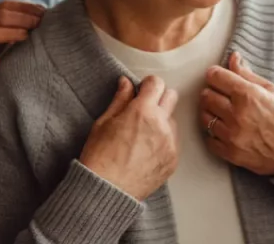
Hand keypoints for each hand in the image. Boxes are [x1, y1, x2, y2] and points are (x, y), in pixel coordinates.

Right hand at [79, 76, 178, 200]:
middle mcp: (161, 124)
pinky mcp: (173, 160)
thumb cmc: (100, 157)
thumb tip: (126, 83)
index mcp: (143, 111)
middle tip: (144, 107)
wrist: (107, 190)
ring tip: (143, 133)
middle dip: (159, 97)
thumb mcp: (104, 122)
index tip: (141, 90)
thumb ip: (120, 99)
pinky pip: (173, 141)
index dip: (147, 84)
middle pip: (172, 96)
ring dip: (162, 120)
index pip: (157, 83)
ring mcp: (170, 143)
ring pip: (173, 120)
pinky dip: (163, 140)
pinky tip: (146, 149)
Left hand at [199, 54, 273, 175]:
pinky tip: (225, 130)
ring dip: (211, 112)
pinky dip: (214, 134)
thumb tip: (233, 58)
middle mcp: (237, 115)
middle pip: (206, 96)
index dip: (215, 74)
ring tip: (224, 112)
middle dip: (212, 92)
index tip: (218, 76)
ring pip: (204, 117)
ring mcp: (233, 136)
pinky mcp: (232, 154)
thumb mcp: (273, 90)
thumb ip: (248, 75)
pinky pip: (209, 140)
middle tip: (222, 94)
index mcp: (248, 95)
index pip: (215, 76)